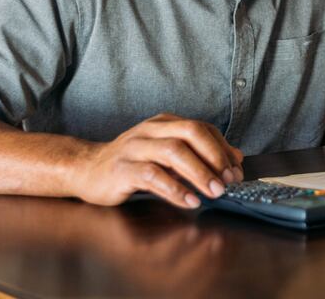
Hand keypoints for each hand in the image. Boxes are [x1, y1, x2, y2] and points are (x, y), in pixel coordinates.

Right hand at [73, 113, 243, 207]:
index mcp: (164, 123)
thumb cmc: (131, 164)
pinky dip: (175, 189)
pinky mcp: (122, 168)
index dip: (223, 148)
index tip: (237, 171)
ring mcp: (135, 147)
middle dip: (215, 156)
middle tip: (229, 180)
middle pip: (191, 132)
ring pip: (173, 151)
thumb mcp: (166, 155)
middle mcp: (151, 130)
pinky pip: (152, 175)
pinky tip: (189, 201)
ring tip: (214, 192)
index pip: (202, 128)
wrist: (87, 170)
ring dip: (199, 172)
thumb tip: (235, 159)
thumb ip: (196, 154)